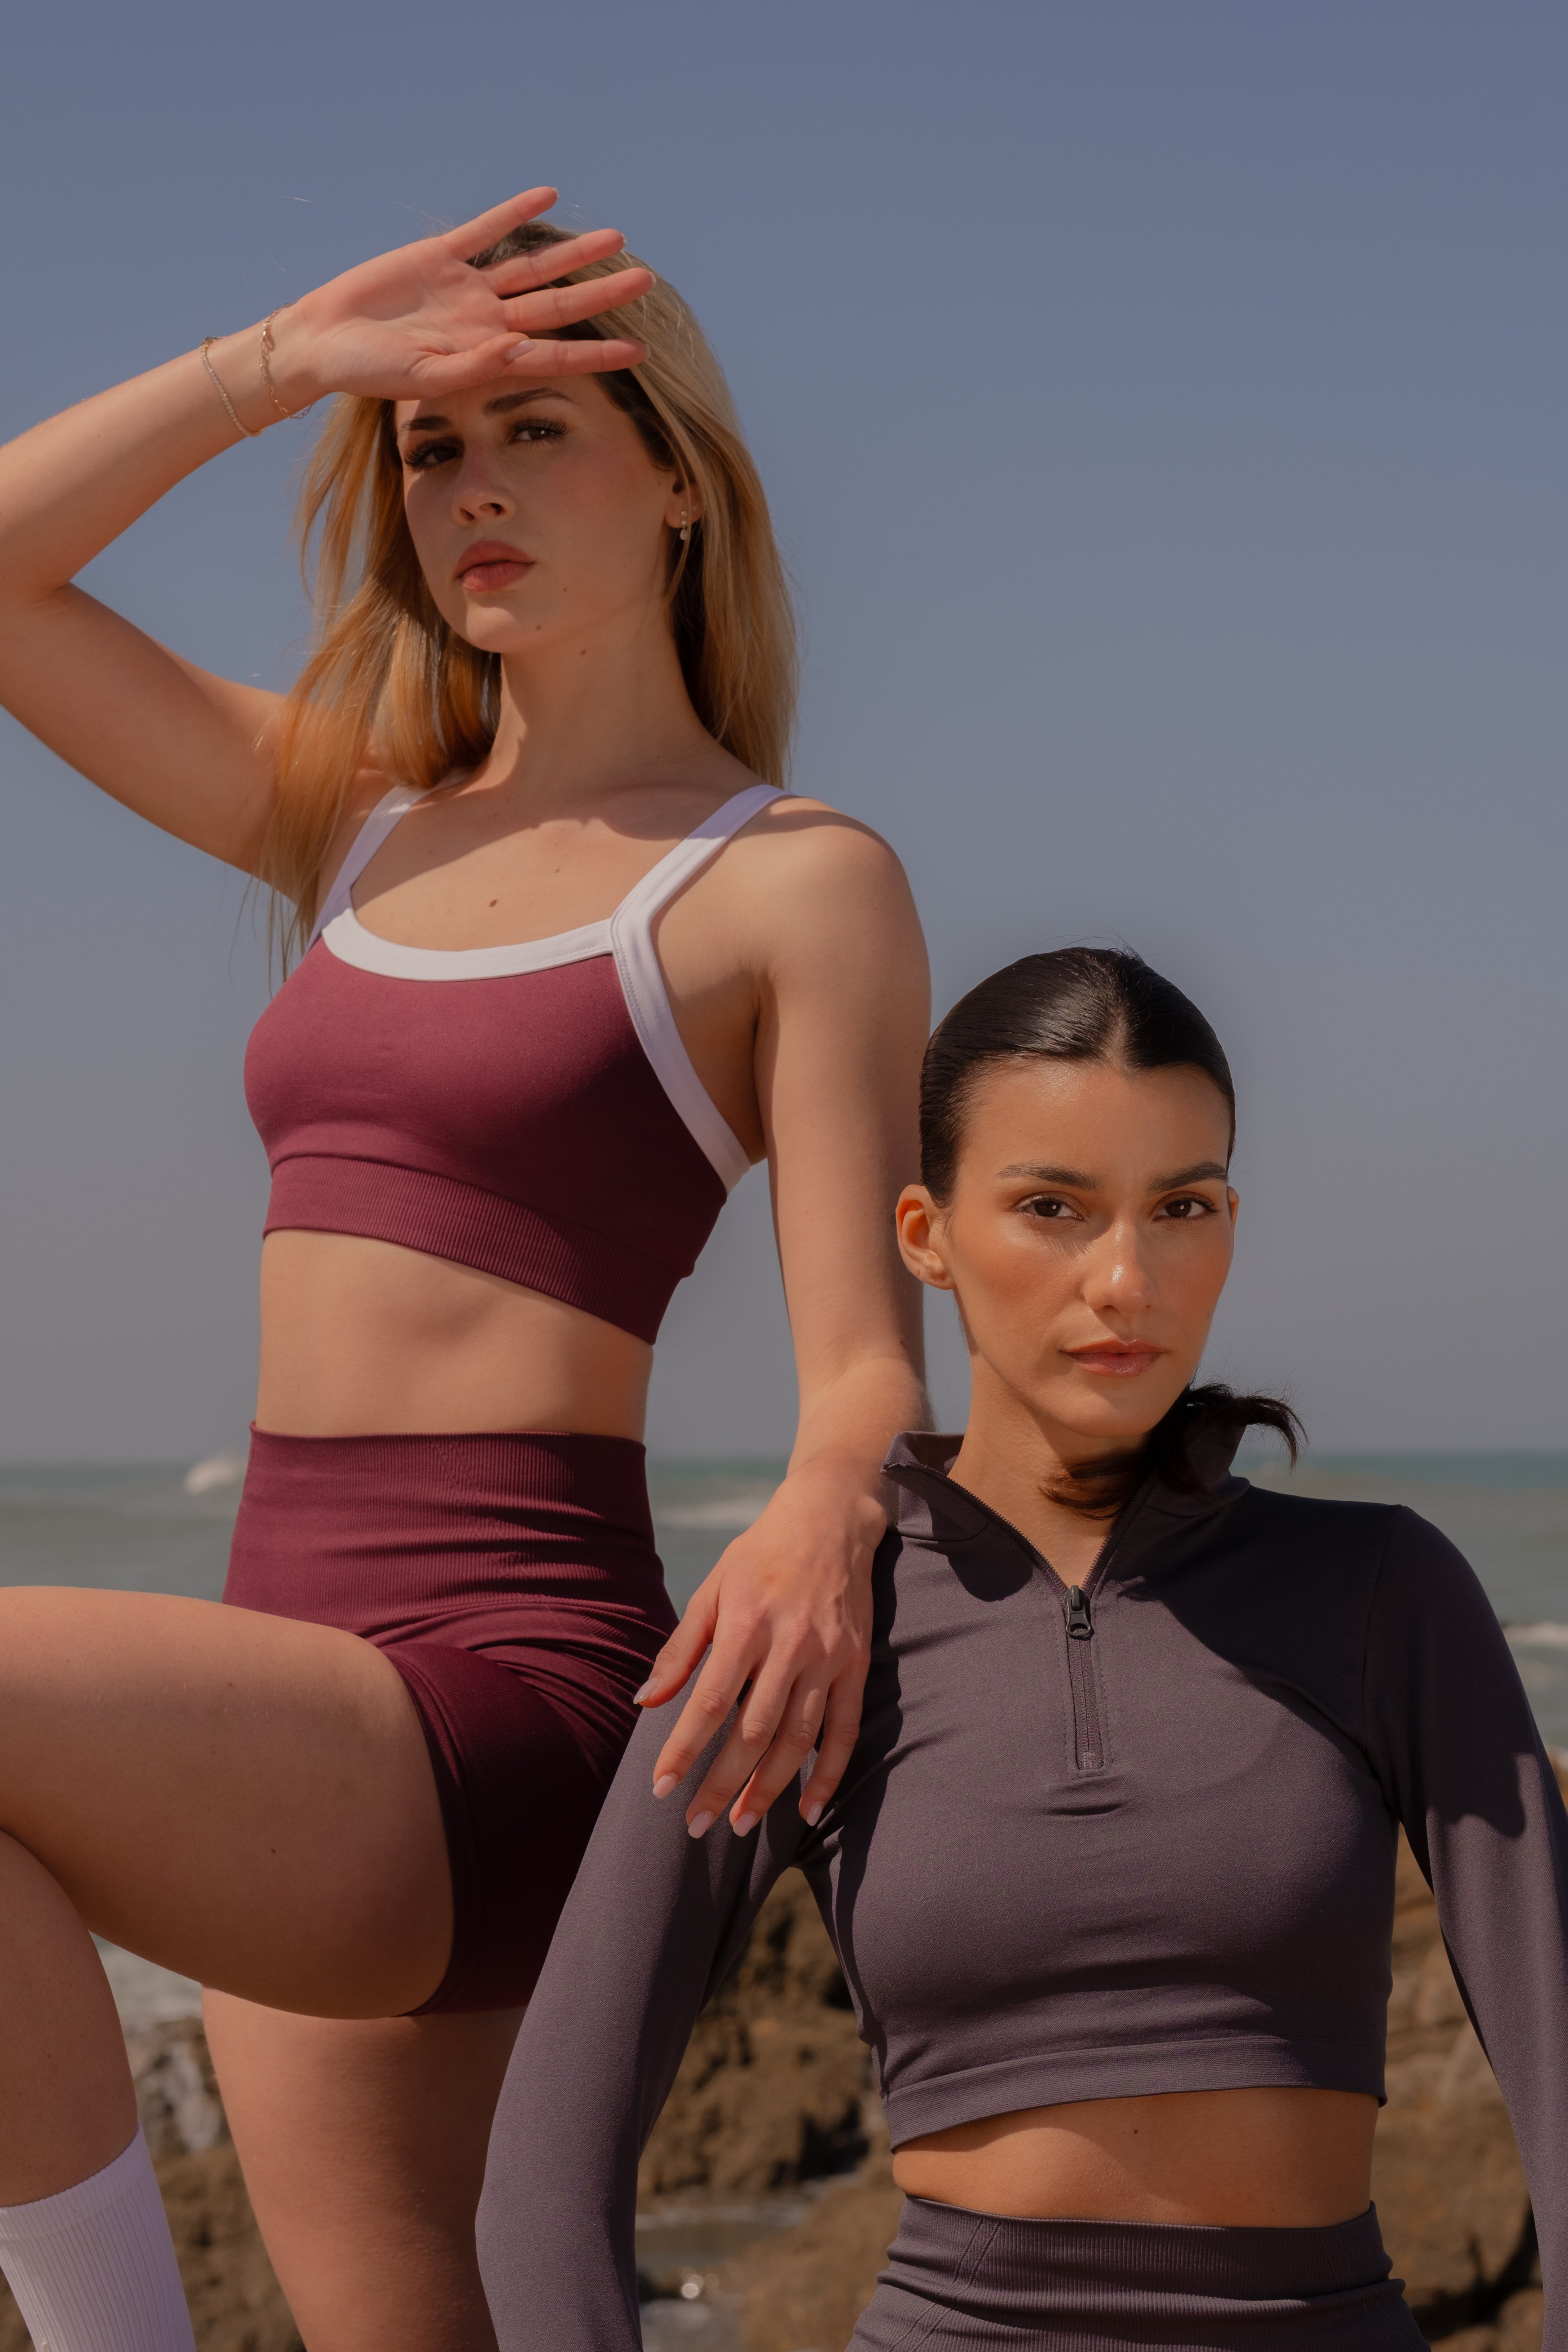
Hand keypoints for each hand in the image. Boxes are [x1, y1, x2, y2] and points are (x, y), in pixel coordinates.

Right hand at [267, 188, 651, 408]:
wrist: (324, 341)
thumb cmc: (370, 373)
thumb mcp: (424, 378)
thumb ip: (475, 365)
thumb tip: (522, 346)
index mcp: (488, 357)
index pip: (556, 355)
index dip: (599, 354)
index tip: (641, 353)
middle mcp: (486, 321)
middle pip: (557, 306)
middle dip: (601, 296)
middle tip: (646, 282)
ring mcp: (466, 288)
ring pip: (532, 266)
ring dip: (571, 253)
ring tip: (615, 239)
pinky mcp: (440, 256)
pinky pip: (486, 231)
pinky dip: (514, 213)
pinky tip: (548, 196)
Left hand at [639, 1458, 885, 1836]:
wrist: (830, 1520)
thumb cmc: (759, 1556)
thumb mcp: (711, 1590)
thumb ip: (680, 1650)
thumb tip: (644, 1703)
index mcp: (745, 1623)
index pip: (709, 1702)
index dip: (683, 1750)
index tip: (660, 1789)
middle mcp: (789, 1644)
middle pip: (752, 1732)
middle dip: (721, 1785)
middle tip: (694, 1826)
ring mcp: (828, 1656)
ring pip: (797, 1739)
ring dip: (768, 1789)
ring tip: (740, 1824)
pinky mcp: (857, 1663)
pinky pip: (844, 1731)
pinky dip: (828, 1775)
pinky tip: (809, 1810)